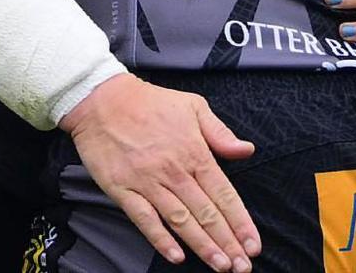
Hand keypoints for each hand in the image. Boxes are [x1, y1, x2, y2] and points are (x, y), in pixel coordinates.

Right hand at [60, 74, 259, 271]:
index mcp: (195, 152)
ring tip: (219, 266)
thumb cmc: (150, 102)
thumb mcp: (193, 106)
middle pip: (206, 213)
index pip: (224, 194)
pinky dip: (161, 239)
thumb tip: (246, 150)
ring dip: (202, 246)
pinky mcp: (123, 190)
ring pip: (181, 221)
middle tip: (242, 267)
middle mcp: (175, 171)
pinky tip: (176, 256)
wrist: (102, 100)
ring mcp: (148, 182)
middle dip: (227, 243)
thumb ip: (220, 132)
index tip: (253, 245)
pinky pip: (144, 219)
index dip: (241, 222)